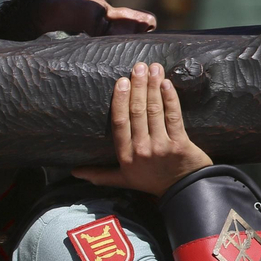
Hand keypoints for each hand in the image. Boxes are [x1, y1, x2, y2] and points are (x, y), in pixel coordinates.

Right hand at [72, 61, 211, 195]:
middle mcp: (141, 149)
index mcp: (125, 155)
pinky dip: (171, 99)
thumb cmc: (152, 183)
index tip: (121, 81)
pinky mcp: (181, 144)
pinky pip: (174, 117)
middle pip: (137, 112)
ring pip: (155, 111)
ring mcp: (161, 146)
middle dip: (138, 87)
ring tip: (153, 68)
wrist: (185, 193)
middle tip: (138, 67)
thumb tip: (74, 172)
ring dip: (154, 87)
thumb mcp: (123, 180)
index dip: (120, 100)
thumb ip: (99, 174)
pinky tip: (167, 83)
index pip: (120, 123)